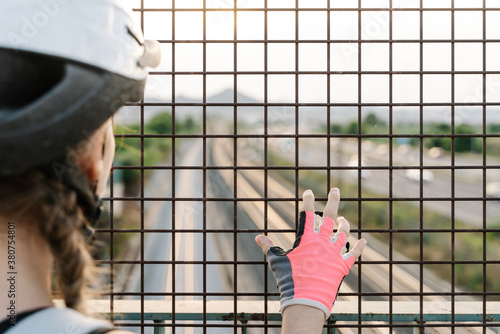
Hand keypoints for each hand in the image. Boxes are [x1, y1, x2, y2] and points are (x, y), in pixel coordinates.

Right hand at [255, 188, 366, 319]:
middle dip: (333, 201)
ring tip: (343, 219)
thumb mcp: (277, 261)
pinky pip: (354, 254)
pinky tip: (363, 241)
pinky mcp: (343, 266)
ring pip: (343, 233)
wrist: (306, 301)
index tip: (309, 192)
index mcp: (307, 239)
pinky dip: (359, 247)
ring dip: (343, 225)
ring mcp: (335, 254)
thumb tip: (258, 237)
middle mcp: (323, 243)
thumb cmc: (290, 281)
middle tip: (335, 190)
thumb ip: (269, 247)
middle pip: (330, 217)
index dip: (308, 201)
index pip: (307, 215)